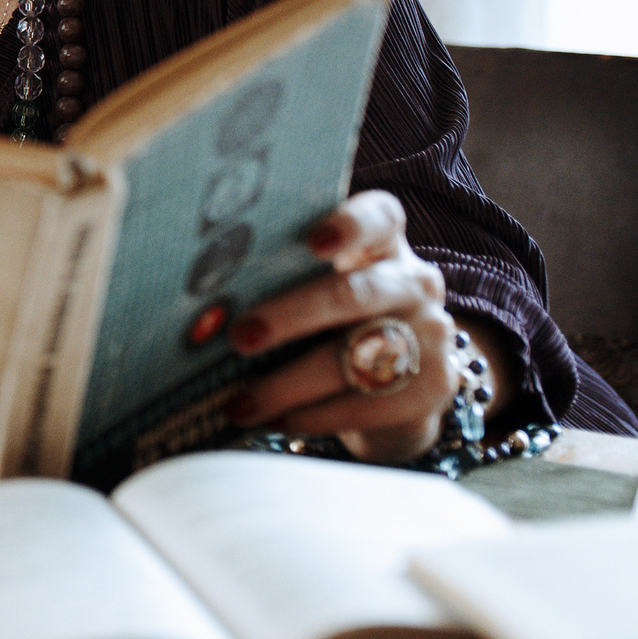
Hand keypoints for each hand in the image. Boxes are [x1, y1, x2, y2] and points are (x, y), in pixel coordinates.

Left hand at [223, 191, 513, 463]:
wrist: (395, 386)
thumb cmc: (331, 323)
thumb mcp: (312, 290)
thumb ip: (276, 280)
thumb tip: (202, 307)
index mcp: (382, 242)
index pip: (378, 217)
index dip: (349, 225)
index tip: (313, 242)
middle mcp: (414, 281)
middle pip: (353, 294)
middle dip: (291, 316)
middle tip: (240, 336)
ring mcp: (432, 334)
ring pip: (357, 357)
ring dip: (289, 384)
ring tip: (239, 403)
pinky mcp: (435, 387)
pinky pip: (369, 404)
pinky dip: (314, 416)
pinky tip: (275, 421)